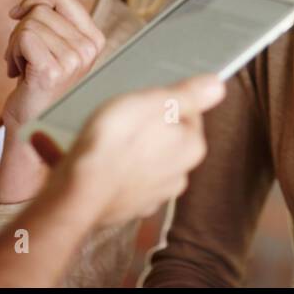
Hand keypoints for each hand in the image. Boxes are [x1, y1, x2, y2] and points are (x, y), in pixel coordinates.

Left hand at [0, 0, 105, 133]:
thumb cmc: (36, 83)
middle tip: (18, 50)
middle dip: (21, 25)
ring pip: (29, 23)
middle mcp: (89, 48)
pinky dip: (11, 53)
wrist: (30, 123)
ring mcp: (73, 59)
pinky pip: (23, 37)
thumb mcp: (44, 40)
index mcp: (93, 38)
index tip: (20, 16)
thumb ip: (48, 7)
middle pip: (42, 8)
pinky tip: (17, 73)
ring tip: (20, 66)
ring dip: (13, 43)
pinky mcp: (53, 69)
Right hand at [37, 74, 225, 226]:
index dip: (165, 102)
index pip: (189, 114)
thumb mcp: (153, 102)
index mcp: (193, 147)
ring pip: (144, 161)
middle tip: (121, 119)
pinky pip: (121, 181)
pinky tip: (92, 162)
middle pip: (167, 138)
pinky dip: (111, 171)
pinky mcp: (126, 208)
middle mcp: (179, 176)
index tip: (143, 101)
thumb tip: (217, 85)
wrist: (76, 194)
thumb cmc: (114, 143)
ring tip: (104, 140)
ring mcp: (153, 196)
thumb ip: (187, 94)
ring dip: (129, 151)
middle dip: (147, 127)